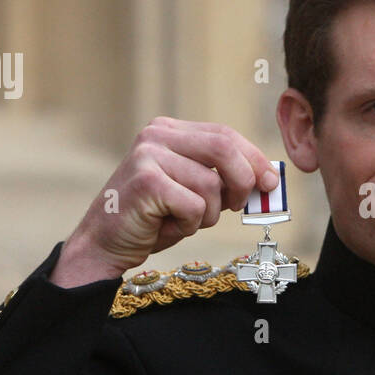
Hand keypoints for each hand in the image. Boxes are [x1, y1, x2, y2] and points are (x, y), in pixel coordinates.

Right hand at [50, 117, 279, 287]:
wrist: (104, 243)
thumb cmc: (153, 219)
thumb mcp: (193, 191)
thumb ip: (222, 178)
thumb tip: (268, 178)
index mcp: (170, 131)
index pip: (225, 134)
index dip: (254, 158)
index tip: (270, 181)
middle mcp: (157, 136)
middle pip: (224, 148)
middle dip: (243, 181)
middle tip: (237, 206)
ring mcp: (149, 156)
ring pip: (212, 185)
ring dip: (207, 215)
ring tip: (181, 221)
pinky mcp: (146, 182)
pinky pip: (195, 206)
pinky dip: (189, 225)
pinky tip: (166, 226)